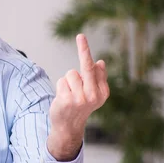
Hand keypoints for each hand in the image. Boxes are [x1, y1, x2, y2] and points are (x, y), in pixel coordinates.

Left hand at [48, 34, 109, 160]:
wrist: (68, 127)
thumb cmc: (80, 106)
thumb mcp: (93, 94)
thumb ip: (97, 79)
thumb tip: (100, 62)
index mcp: (102, 92)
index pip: (94, 68)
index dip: (85, 51)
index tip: (81, 36)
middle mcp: (94, 95)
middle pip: (85, 67)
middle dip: (84, 49)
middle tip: (81, 36)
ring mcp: (80, 98)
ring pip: (70, 74)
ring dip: (67, 81)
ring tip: (69, 94)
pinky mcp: (67, 100)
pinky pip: (62, 82)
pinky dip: (61, 87)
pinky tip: (63, 98)